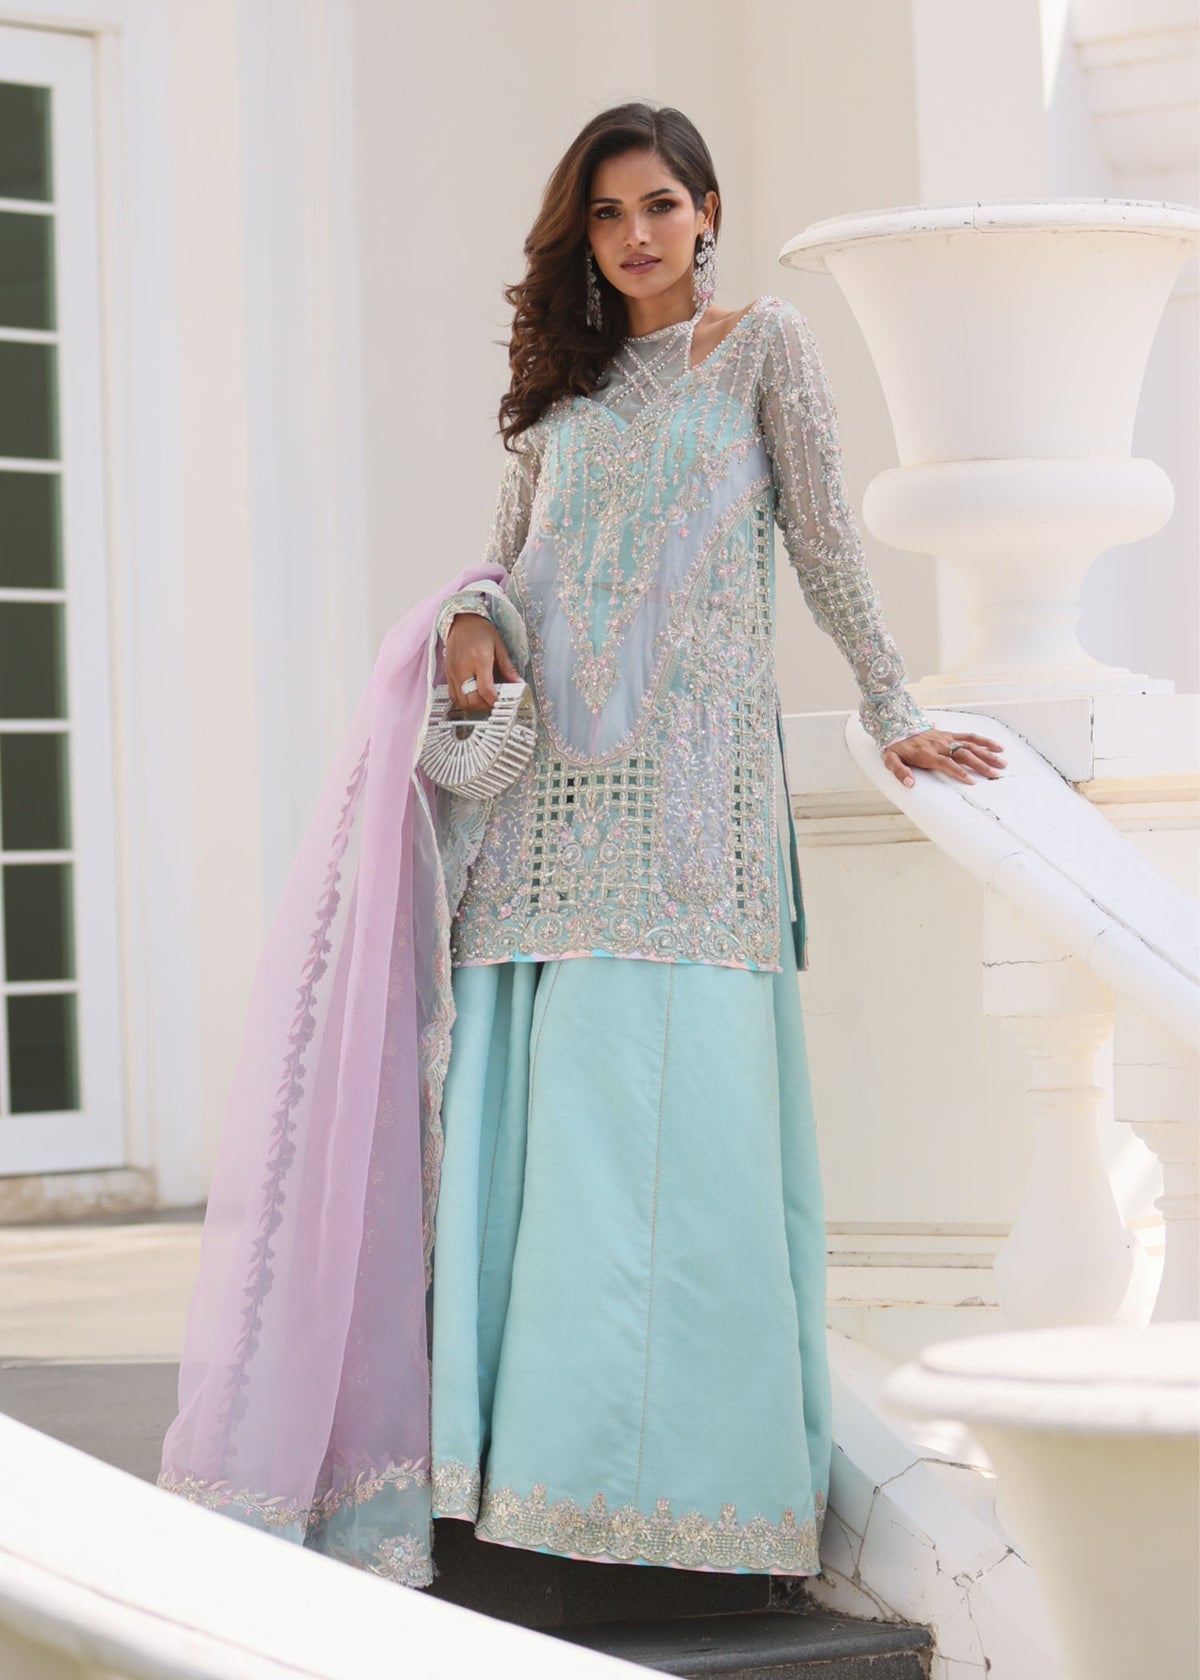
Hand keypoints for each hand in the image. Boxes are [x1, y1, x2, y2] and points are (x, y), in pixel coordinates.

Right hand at [444, 613, 520, 711]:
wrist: (461, 620)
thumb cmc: (481, 631)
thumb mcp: (499, 647)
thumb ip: (508, 668)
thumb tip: (519, 684)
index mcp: (479, 659)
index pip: (485, 690)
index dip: (495, 701)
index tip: (503, 703)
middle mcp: (463, 668)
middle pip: (472, 699)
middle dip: (485, 706)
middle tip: (495, 703)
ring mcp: (453, 672)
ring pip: (461, 701)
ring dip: (474, 706)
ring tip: (484, 701)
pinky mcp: (448, 674)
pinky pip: (453, 696)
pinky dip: (463, 701)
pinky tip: (473, 697)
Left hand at [881, 728, 1005, 788]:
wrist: (896, 727)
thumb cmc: (896, 748)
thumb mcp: (890, 760)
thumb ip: (899, 772)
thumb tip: (910, 784)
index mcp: (928, 753)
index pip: (947, 763)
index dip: (959, 772)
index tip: (971, 781)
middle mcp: (940, 745)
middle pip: (963, 754)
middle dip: (980, 765)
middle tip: (994, 775)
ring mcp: (947, 739)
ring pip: (971, 746)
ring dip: (987, 754)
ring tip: (1002, 763)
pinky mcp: (950, 735)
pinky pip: (970, 737)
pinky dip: (984, 741)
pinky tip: (997, 747)